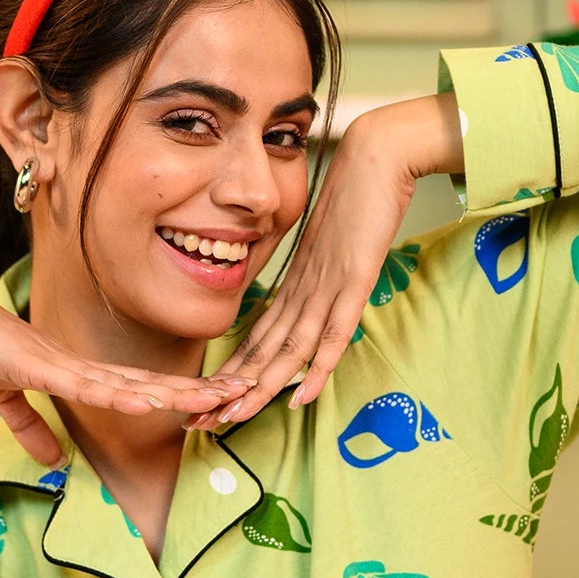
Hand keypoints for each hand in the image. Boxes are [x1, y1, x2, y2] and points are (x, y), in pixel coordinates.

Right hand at [0, 259, 246, 465]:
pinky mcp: (37, 364)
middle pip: (146, 381)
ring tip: (216, 398)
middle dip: (194, 390)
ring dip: (173, 392)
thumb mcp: (2, 396)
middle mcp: (76, 363)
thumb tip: (54, 460)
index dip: (174, 395)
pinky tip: (150, 400)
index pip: (133, 386)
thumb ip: (29, 427)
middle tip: (242, 393)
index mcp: (71, 370)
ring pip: (128, 382)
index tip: (212, 400)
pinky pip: (86, 383)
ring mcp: (60, 361)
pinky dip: (119, 392)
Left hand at [207, 95, 461, 420]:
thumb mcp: (332, 245)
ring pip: (289, 348)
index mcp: (296, 282)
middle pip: (264, 349)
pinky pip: (332, 333)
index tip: (213, 400)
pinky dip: (316, 367)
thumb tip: (312, 298)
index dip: (237, 371)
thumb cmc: (357, 197)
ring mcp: (326, 286)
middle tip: (203, 421)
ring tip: (236, 417)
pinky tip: (299, 395)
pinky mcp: (352, 281)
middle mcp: (303, 289)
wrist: (375, 156)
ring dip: (262, 387)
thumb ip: (319, 274)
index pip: (259, 336)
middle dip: (234, 389)